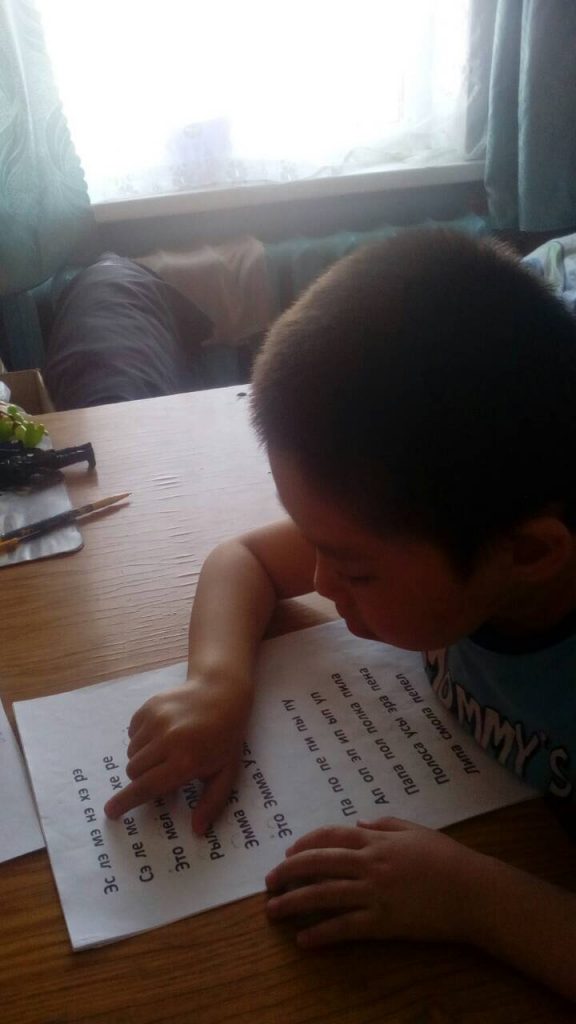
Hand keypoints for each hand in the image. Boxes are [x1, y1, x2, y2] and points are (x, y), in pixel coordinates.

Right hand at [104, 677, 251, 833]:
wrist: (221, 692)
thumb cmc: (226, 737)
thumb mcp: (226, 772)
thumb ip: (211, 803)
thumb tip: (197, 831)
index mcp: (185, 761)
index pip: (147, 788)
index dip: (126, 802)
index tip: (111, 812)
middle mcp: (167, 741)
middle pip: (134, 772)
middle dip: (142, 779)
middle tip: (161, 773)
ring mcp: (156, 721)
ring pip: (131, 753)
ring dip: (143, 759)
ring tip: (166, 751)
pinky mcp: (149, 707)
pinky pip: (132, 733)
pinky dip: (141, 739)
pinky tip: (162, 734)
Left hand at [265, 817, 487, 946]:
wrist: (474, 891)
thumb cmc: (448, 858)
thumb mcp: (415, 831)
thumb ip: (384, 825)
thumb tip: (357, 823)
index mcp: (376, 841)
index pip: (329, 837)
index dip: (304, 844)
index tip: (288, 851)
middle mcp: (369, 864)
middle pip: (317, 864)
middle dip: (288, 872)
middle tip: (268, 882)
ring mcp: (374, 894)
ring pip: (323, 896)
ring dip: (293, 902)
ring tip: (272, 910)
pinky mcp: (383, 923)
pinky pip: (345, 928)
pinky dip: (321, 934)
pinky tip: (304, 939)